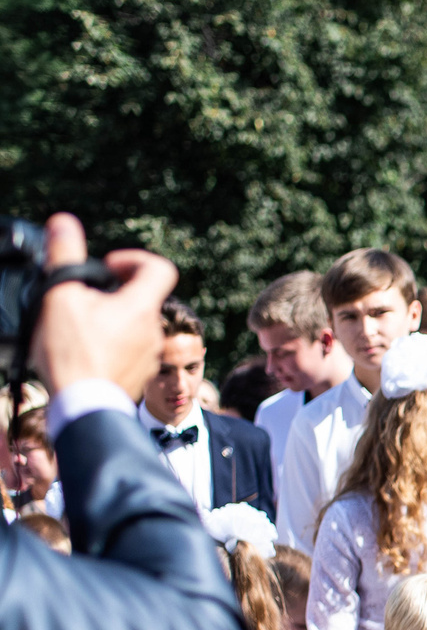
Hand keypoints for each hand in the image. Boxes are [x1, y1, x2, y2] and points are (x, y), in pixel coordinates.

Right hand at [28, 214, 179, 395]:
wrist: (84, 407)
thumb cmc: (74, 353)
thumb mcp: (61, 296)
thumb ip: (63, 255)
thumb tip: (64, 222)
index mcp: (143, 307)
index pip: (160, 268)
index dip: (134, 259)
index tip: (108, 267)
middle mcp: (155, 331)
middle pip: (141, 298)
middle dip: (113, 292)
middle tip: (82, 298)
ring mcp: (151, 357)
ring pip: (134, 326)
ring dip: (110, 319)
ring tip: (78, 326)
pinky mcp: (140, 376)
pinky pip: (129, 350)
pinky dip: (111, 344)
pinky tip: (85, 351)